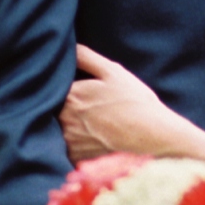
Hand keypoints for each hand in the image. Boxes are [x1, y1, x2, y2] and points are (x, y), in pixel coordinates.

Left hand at [60, 45, 202, 162]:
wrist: (153, 137)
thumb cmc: (136, 102)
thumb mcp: (114, 72)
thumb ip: (86, 58)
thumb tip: (67, 48)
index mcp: (70, 95)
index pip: (51, 88)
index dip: (60, 88)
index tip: (74, 90)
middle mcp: (64, 118)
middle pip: (52, 110)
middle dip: (62, 107)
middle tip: (84, 108)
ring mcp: (68, 140)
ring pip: (57, 129)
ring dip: (66, 126)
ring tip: (88, 124)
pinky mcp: (75, 157)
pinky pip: (65, 148)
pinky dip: (73, 143)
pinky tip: (90, 139)